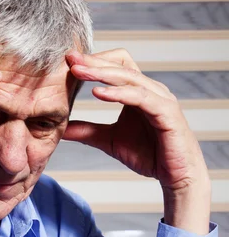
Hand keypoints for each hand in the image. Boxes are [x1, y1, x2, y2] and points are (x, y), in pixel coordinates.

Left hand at [64, 49, 210, 233]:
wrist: (176, 176)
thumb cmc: (149, 155)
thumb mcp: (109, 140)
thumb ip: (86, 131)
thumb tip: (60, 128)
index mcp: (137, 91)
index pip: (115, 65)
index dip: (93, 61)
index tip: (68, 61)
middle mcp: (150, 89)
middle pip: (120, 64)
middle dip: (94, 61)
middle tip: (70, 59)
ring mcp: (160, 98)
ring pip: (129, 77)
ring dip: (102, 73)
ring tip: (79, 72)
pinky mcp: (166, 112)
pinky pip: (140, 97)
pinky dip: (118, 93)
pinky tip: (98, 93)